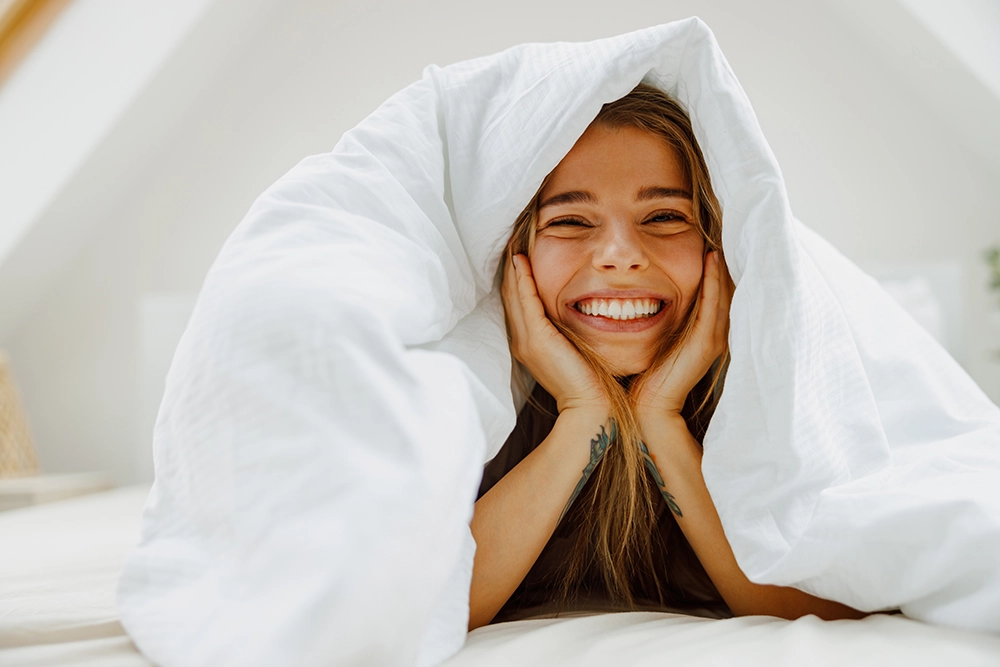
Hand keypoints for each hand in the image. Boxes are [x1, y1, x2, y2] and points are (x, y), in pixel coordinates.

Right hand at [502, 253, 606, 413]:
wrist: (589, 407)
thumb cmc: (588, 382)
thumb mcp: (573, 352)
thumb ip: (566, 333)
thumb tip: (574, 313)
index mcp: (529, 345)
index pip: (517, 306)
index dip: (516, 281)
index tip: (519, 257)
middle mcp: (522, 341)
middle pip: (510, 297)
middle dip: (510, 270)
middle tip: (511, 243)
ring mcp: (527, 340)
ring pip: (513, 296)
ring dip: (512, 269)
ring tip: (513, 246)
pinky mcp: (538, 338)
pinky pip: (525, 301)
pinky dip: (522, 279)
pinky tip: (520, 261)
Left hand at [633, 250, 732, 429]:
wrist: (649, 408)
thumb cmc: (649, 375)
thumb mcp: (663, 339)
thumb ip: (668, 319)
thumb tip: (652, 291)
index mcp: (709, 333)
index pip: (721, 291)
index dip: (721, 266)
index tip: (716, 236)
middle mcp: (717, 334)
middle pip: (731, 288)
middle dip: (729, 259)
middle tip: (728, 227)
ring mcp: (714, 338)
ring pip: (727, 292)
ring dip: (725, 264)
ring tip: (724, 234)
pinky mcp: (705, 343)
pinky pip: (713, 304)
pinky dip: (714, 280)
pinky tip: (712, 258)